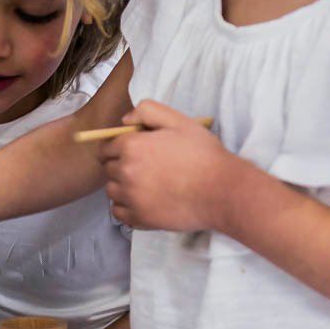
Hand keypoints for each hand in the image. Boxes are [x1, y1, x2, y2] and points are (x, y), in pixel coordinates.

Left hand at [99, 100, 239, 231]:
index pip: (107, 148)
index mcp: (132, 146)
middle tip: (144, 168)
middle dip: (121, 166)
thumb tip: (124, 120)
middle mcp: (126, 172)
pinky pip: (118, 212)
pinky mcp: (139, 218)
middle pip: (108, 169)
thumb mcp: (179, 121)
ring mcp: (131, 197)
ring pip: (112, 191)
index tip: (132, 152)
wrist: (222, 191)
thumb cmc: (203, 154)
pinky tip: (143, 201)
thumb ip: (148, 111)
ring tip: (145, 185)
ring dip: (122, 187)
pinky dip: (126, 207)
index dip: (118, 148)